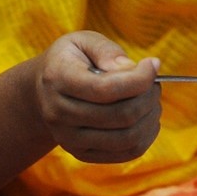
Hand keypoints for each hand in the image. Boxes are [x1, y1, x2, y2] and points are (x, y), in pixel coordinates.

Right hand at [35, 31, 161, 163]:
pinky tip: (146, 117)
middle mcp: (59, 114)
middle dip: (148, 97)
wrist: (42, 93)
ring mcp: (69, 139)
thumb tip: (131, 69)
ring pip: (127, 138)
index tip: (153, 64)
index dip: (139, 78)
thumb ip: (106, 50)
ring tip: (151, 100)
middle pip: (120, 115)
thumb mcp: (82, 41)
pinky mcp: (82, 153)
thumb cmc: (69, 61)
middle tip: (154, 83)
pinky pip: (127, 152)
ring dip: (150, 117)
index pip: (105, 89)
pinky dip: (146, 135)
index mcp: (58, 80)